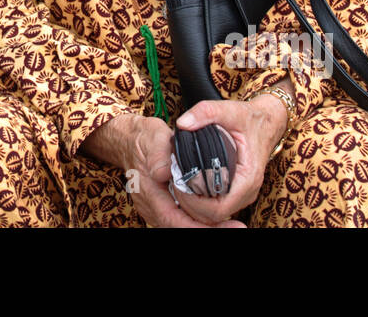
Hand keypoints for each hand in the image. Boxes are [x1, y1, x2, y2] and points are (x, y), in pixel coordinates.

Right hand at [83, 114, 244, 227]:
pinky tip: (217, 216)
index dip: (201, 228)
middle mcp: (152, 208)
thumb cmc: (144, 138)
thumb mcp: (152, 138)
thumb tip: (164, 172)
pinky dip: (199, 219)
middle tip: (237, 226)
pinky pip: (182, 219)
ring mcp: (156, 209)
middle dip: (210, 229)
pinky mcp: (163, 206)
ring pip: (183, 225)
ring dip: (206, 225)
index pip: (176, 222)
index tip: (229, 226)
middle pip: (183, 228)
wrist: (129, 140)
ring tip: (232, 223)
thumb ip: (158, 155)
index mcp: (149, 195)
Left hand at [171, 79, 291, 224]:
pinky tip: (187, 185)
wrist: (266, 122)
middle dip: (191, 205)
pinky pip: (217, 206)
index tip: (178, 184)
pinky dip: (200, 201)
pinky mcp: (237, 191)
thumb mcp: (229, 110)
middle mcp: (247, 191)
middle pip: (215, 215)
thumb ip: (206, 112)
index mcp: (248, 177)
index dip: (195, 204)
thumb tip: (183, 123)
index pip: (219, 208)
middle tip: (173, 184)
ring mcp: (243, 193)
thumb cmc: (249, 118)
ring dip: (194, 205)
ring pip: (215, 214)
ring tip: (177, 184)